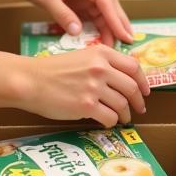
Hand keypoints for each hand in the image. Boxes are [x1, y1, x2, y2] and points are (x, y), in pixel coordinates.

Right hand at [0, 48, 148, 126]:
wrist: (30, 80)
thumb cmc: (52, 70)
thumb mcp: (82, 57)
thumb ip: (102, 64)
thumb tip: (123, 79)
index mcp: (102, 53)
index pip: (134, 67)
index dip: (143, 81)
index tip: (145, 91)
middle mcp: (101, 68)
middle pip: (132, 87)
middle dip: (138, 101)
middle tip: (139, 109)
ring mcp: (94, 87)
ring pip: (122, 104)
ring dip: (124, 114)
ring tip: (122, 118)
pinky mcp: (86, 106)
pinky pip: (109, 117)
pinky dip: (111, 122)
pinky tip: (107, 122)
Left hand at [14, 0, 134, 46]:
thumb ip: (62, 14)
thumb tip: (78, 33)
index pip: (105, 0)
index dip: (115, 18)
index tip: (124, 34)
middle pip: (109, 4)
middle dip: (119, 22)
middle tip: (129, 41)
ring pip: (104, 10)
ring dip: (111, 25)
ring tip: (118, 43)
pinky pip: (93, 13)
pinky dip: (99, 25)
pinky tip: (104, 37)